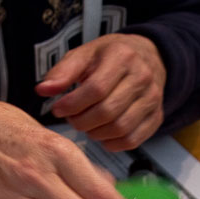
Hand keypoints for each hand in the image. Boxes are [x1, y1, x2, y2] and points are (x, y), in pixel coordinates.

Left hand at [35, 33, 166, 150]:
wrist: (148, 57)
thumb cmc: (111, 56)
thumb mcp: (85, 54)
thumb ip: (63, 72)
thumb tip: (43, 90)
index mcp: (122, 57)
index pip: (95, 89)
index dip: (73, 104)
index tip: (58, 109)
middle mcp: (142, 77)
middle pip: (107, 112)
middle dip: (82, 121)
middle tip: (71, 118)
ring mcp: (152, 99)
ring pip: (120, 129)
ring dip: (95, 133)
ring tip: (86, 124)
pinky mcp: (156, 117)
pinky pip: (133, 140)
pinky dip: (112, 143)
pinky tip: (101, 134)